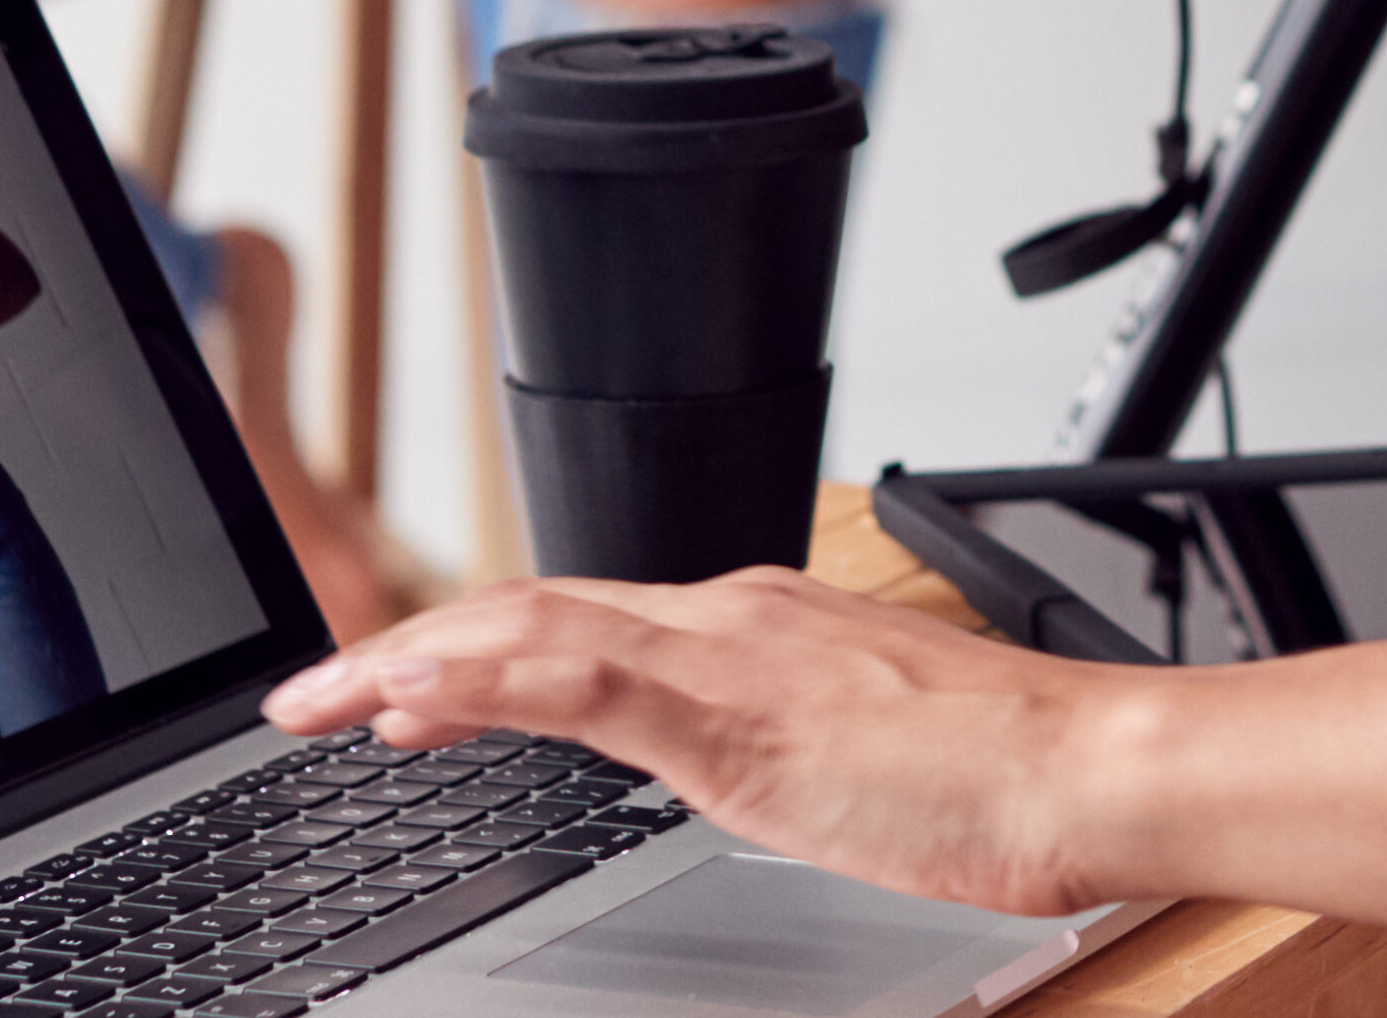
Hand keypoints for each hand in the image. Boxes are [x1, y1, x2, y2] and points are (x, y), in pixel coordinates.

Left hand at [265, 571, 1111, 917]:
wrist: (1080, 764)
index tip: (389, 690)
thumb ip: (779, 747)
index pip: (576, 624)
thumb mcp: (852, 761)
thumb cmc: (997, 774)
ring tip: (320, 698)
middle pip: (530, 613)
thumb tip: (736, 769)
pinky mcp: (734, 709)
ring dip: (413, 658)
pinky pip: (582, 677)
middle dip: (407, 647)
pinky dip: (487, 675)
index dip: (471, 650)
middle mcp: (728, 616)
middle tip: (306, 695)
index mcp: (753, 628)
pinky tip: (417, 697)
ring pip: (533, 628)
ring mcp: (728, 652)